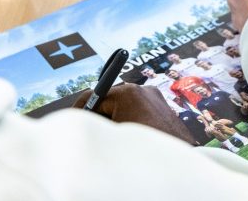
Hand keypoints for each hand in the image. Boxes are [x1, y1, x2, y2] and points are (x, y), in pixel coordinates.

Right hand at [73, 84, 193, 143]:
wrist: (174, 158)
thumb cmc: (141, 146)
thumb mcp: (111, 132)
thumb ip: (96, 122)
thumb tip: (84, 118)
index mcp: (127, 93)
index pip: (94, 95)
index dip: (81, 107)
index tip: (73, 116)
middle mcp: (142, 89)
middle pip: (110, 98)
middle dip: (99, 113)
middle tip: (90, 127)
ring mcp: (154, 96)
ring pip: (124, 104)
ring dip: (116, 116)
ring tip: (113, 134)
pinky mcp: (161, 105)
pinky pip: (139, 108)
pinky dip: (130, 118)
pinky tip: (128, 133)